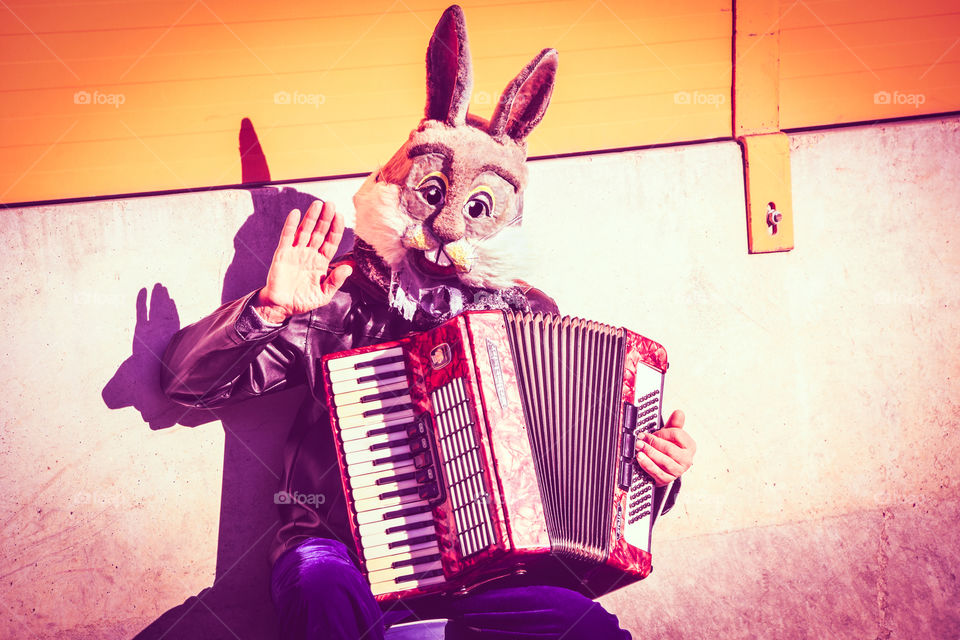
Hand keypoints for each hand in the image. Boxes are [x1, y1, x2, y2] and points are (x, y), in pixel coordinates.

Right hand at [253, 200, 352, 322]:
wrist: (281, 306)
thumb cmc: (303, 301)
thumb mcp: (323, 294)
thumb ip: (336, 281)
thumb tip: (350, 268)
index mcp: (321, 262)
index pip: (331, 242)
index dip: (336, 229)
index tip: (340, 216)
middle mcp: (310, 254)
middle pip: (319, 233)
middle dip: (325, 219)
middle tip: (331, 204)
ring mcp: (296, 252)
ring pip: (305, 231)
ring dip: (311, 218)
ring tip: (317, 204)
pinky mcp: (282, 254)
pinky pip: (287, 236)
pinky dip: (290, 225)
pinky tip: (295, 214)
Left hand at [636, 410, 695, 485]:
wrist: (664, 465)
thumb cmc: (668, 447)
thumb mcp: (671, 434)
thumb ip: (674, 423)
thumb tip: (679, 412)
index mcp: (690, 446)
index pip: (677, 435)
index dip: (663, 433)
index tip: (653, 432)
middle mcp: (686, 460)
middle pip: (670, 449)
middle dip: (653, 443)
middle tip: (641, 438)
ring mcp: (677, 471)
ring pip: (664, 461)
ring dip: (650, 453)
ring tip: (639, 447)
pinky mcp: (667, 479)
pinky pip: (657, 472)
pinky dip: (647, 465)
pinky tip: (640, 458)